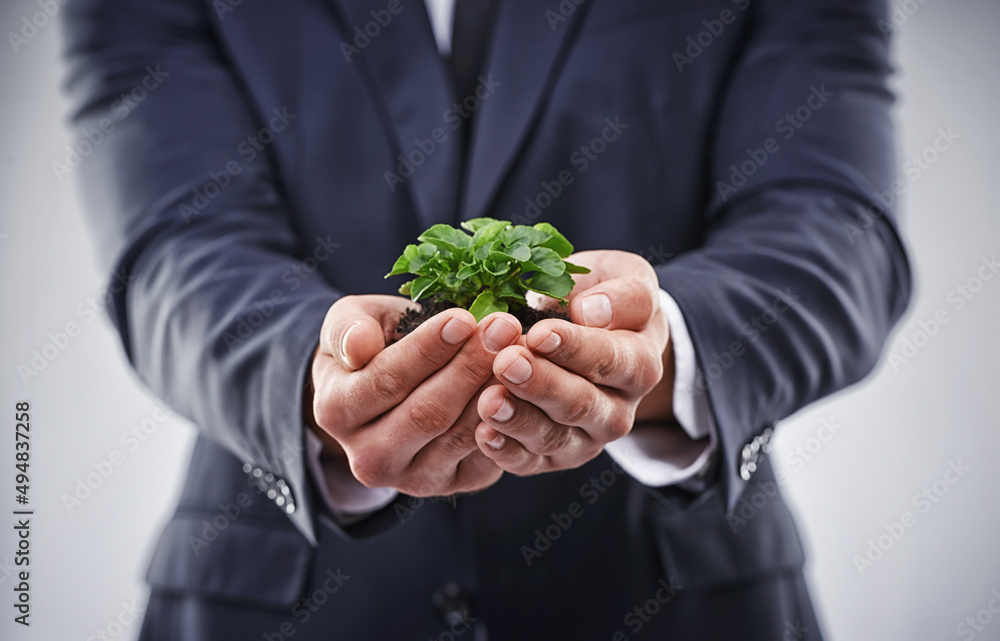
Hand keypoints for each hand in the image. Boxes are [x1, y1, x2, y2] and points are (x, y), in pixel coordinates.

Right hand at [307, 295, 522, 495]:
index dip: (427, 350)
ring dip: (495, 390)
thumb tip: (359, 347)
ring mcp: (412, 479)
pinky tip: (522, 384)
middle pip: (427, 413)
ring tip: (518, 348)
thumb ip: (347, 329)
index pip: (386, 381)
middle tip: (503, 327)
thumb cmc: (373, 344)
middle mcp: (368, 458)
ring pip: (460, 436)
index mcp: (336, 412)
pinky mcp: (454, 485)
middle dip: (469, 367)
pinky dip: (508, 420)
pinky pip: (486, 456)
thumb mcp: (349, 323)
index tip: (462, 317)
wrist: (389, 389)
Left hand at [473, 250, 672, 474]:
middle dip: (542, 385)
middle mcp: (617, 410)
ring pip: (554, 438)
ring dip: (519, 421)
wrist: (597, 337)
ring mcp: (584, 439)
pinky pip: (529, 462)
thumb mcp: (624, 279)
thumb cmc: (603, 300)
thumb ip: (622, 293)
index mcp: (639, 363)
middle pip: (582, 405)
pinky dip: (505, 451)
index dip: (576, 349)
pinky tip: (482, 433)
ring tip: (488, 400)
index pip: (613, 360)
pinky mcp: (551, 458)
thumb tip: (592, 311)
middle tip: (507, 363)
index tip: (540, 333)